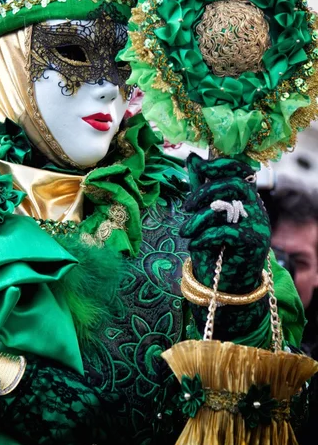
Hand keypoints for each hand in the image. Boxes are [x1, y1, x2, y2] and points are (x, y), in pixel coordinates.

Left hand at [181, 153, 270, 338]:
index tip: (200, 166)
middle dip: (204, 192)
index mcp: (246, 199)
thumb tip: (192, 158)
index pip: (241, 170)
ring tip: (185, 231)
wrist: (225, 286)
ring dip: (198, 218)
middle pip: (232, 184)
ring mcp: (258, 225)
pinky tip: (195, 243)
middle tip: (186, 207)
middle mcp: (256, 209)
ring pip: (226, 208)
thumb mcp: (204, 215)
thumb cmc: (214, 248)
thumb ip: (200, 187)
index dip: (221, 164)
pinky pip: (225, 231)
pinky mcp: (254, 243)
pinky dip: (205, 236)